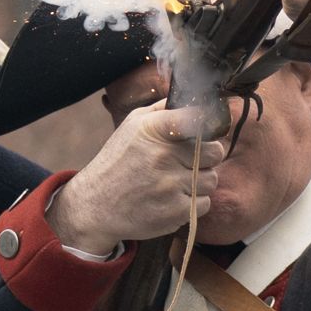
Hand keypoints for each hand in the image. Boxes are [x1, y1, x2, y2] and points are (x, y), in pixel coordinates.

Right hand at [47, 88, 215, 255]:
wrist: (95, 207)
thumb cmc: (118, 162)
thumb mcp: (133, 126)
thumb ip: (164, 110)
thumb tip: (194, 99)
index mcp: (153, 129)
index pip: (197, 118)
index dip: (207, 124)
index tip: (204, 129)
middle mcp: (163, 155)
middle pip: (215, 152)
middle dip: (206, 157)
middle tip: (186, 162)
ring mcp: (171, 184)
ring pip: (211, 179)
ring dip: (198, 181)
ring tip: (173, 182)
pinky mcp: (176, 211)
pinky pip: (204, 202)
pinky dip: (192, 203)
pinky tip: (170, 199)